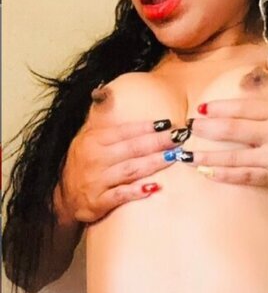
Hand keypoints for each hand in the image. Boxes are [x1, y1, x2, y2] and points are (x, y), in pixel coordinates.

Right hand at [54, 99, 178, 225]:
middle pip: (132, 148)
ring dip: (153, 163)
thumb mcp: (87, 137)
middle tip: (180, 137)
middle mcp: (95, 158)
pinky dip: (135, 192)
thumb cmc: (83, 163)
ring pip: (130, 170)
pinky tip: (153, 188)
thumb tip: (105, 91)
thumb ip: (101, 117)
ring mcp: (96, 181)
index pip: (124, 131)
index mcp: (94, 140)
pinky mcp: (97, 202)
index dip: (147, 127)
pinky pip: (119, 195)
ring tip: (174, 157)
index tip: (169, 123)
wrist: (62, 196)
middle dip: (158, 142)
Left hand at [188, 54, 267, 193]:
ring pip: (234, 156)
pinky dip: (224, 175)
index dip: (219, 108)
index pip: (243, 107)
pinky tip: (206, 173)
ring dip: (207, 156)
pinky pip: (245, 177)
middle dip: (207, 129)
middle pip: (232, 130)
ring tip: (186, 155)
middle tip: (188, 128)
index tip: (200, 109)